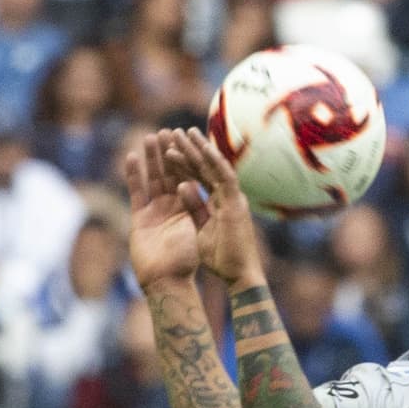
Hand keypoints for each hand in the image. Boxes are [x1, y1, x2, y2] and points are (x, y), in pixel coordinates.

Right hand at [125, 131, 200, 291]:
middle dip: (170, 153)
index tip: (187, 137)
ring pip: (154, 179)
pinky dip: (134, 176)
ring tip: (150, 137)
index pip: (191, 177)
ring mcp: (155, 213)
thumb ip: (196, 206)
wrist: (168, 283)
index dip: (189, 158)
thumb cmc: (186, 263)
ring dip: (152, 159)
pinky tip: (132, 157)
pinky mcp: (140, 219)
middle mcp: (173, 208)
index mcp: (192, 210)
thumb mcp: (199, 230)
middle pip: (172, 174)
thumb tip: (193, 182)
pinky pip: (136, 193)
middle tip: (167, 131)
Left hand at [162, 127, 264, 289]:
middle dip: (189, 149)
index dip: (185, 162)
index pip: (199, 176)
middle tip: (173, 132)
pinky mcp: (236, 204)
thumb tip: (182, 186)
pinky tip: (203, 147)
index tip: (169, 149)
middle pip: (205, 167)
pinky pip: (225, 177)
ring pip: (214, 167)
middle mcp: (227, 195)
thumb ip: (194, 207)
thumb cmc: (223, 259)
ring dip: (199, 148)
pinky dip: (215, 161)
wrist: (239, 275)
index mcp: (218, 202)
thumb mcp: (201, 229)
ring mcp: (232, 198)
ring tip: (183, 132)